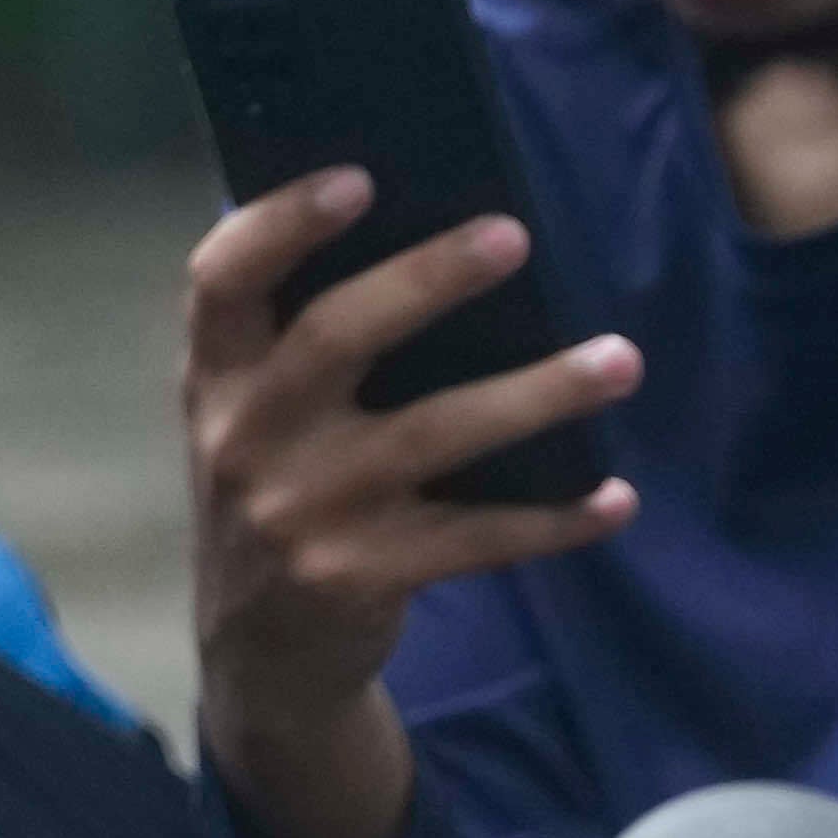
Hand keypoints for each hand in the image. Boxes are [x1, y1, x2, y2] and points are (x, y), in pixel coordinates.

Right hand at [177, 172, 638, 837]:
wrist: (261, 658)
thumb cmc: (280, 494)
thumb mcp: (254, 420)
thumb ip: (299, 345)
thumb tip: (428, 237)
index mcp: (218, 378)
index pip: (221, 281)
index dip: (281, 223)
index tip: (357, 179)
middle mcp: (247, 438)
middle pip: (337, 336)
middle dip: (428, 280)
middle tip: (514, 236)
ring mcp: (304, 513)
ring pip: (432, 435)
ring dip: (536, 395)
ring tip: (619, 360)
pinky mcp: (361, 577)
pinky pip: (476, 538)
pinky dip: (552, 519)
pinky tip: (614, 498)